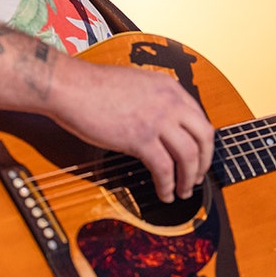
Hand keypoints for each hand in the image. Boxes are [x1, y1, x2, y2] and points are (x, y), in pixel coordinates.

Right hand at [49, 61, 214, 203]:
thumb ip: (154, 99)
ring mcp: (157, 120)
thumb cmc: (93, 85)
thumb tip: (160, 121)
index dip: (203, 141)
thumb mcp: (136, 83)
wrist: (71, 86)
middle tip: (197, 177)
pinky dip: (167, 185)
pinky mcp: (140, 139)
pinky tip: (164, 193)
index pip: (199, 117)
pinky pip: (164, 169)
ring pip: (189, 156)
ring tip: (183, 191)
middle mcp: (169, 102)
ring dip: (189, 178)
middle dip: (204, 162)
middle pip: (204, 136)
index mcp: (169, 87)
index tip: (199, 154)